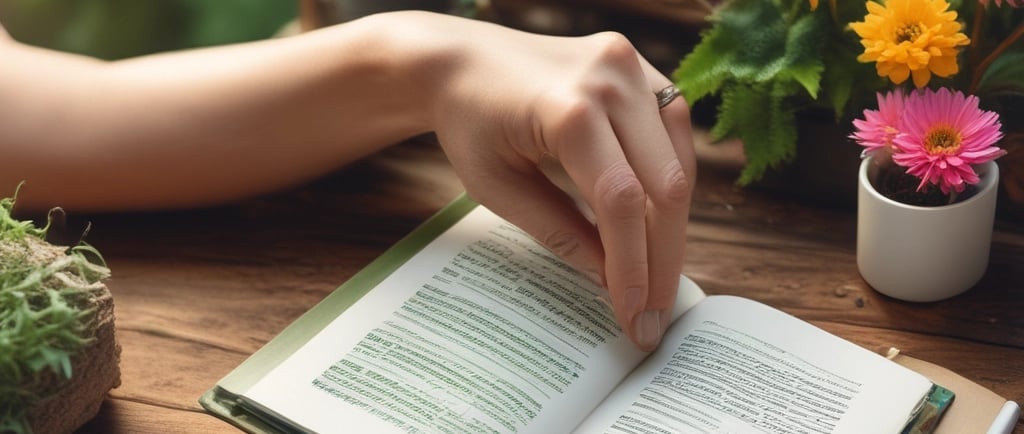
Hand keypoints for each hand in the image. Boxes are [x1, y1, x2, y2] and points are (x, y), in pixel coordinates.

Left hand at [414, 14, 696, 350]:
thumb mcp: (498, 188)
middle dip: (664, 259)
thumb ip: (559, 233)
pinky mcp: (644, 71)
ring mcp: (633, 68)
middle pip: (666, 185)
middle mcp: (612, 78)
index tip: (635, 315)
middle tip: (656, 314)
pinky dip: (671, 185)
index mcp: (568, 108)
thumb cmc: (470, 121)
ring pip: (681, 163)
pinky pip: (675, 138)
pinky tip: (658, 225)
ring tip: (658, 279)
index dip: (634, 265)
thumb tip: (611, 282)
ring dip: (675, 228)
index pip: (621, 200)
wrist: (462, 61)